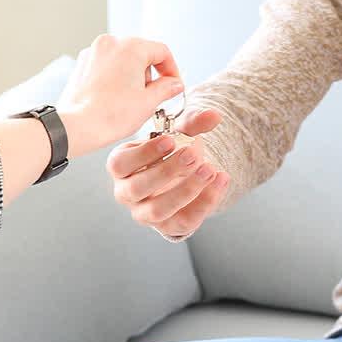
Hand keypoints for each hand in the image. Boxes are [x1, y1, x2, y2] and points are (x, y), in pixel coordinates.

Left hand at [53, 35, 185, 157]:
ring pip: (123, 59)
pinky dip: (115, 77)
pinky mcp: (83, 64)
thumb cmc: (110, 115)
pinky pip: (107, 65)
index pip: (162, 51)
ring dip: (133, 75)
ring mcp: (94, 52)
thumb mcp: (149, 102)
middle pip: (142, 53)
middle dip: (151, 74)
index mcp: (131, 48)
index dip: (172, 70)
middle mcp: (111, 43)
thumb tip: (174, 84)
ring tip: (132, 100)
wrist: (78, 126)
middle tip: (153, 96)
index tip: (174, 85)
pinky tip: (116, 98)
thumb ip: (167, 88)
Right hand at [107, 108, 230, 239]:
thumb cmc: (171, 152)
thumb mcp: (178, 135)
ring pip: (158, 210)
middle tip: (192, 155)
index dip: (144, 153)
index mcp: (121, 166)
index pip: (120, 164)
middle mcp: (127, 192)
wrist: (184, 176)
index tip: (170, 140)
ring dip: (186, 190)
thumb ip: (193, 124)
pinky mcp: (167, 226)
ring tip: (209, 170)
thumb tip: (214, 115)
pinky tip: (221, 180)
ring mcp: (145, 213)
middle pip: (137, 188)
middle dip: (166, 171)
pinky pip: (184, 221)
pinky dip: (205, 202)